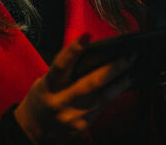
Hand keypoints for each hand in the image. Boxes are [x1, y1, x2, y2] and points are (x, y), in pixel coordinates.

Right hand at [14, 34, 133, 143]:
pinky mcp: (83, 126)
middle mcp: (60, 102)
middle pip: (90, 83)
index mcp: (49, 85)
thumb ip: (65, 69)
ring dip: (119, 82)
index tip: (87, 36)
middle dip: (112, 68)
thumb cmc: (42, 97)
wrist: (34, 130)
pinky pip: (101, 107)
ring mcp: (73, 116)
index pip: (61, 65)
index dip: (74, 50)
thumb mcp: (46, 80)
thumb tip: (91, 52)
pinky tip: (121, 84)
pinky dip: (113, 94)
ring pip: (102, 97)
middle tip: (128, 55)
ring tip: (131, 69)